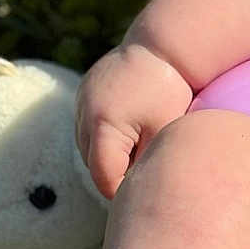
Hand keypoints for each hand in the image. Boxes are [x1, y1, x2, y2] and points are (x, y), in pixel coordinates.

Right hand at [75, 41, 194, 198]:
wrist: (161, 47)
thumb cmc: (170, 91)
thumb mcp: (164, 132)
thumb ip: (149, 164)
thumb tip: (140, 194)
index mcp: (104, 125)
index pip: (105, 177)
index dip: (122, 192)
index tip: (143, 201)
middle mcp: (84, 115)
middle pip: (93, 165)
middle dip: (115, 178)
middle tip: (142, 188)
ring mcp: (80, 103)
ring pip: (88, 148)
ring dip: (108, 159)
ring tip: (137, 161)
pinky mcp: (83, 95)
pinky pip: (88, 129)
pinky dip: (105, 140)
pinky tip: (129, 139)